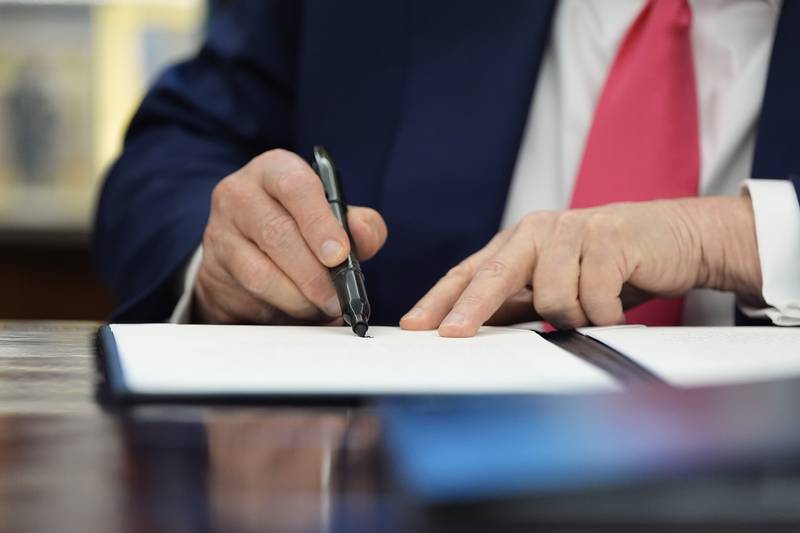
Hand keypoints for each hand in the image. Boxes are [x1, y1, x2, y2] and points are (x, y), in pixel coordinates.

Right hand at [195, 149, 387, 323]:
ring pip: (260, 272)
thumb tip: (364, 233)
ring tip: (323, 306)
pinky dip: (282, 309)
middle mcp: (240, 193)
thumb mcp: (334, 217)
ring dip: (299, 297)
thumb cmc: (300, 225)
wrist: (248, 246)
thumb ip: (359, 225)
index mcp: (275, 170)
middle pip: (277, 233)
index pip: (295, 186)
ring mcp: (220, 232)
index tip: (339, 255)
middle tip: (338, 296)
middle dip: (314, 272)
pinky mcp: (213, 270)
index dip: (320, 223)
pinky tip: (302, 311)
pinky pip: (250, 295)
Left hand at [400, 197, 762, 336]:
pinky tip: (617, 305)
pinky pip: (593, 297)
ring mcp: (571, 228)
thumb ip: (516, 303)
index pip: (468, 272)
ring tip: (594, 310)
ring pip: (551, 296)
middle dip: (469, 310)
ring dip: (574, 317)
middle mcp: (537, 229)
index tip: (415, 326)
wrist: (672, 240)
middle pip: (493, 276)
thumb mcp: (555, 285)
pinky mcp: (607, 236)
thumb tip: (470, 328)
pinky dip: (606, 314)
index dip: (440, 300)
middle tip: (452, 337)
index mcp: (517, 241)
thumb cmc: (608, 266)